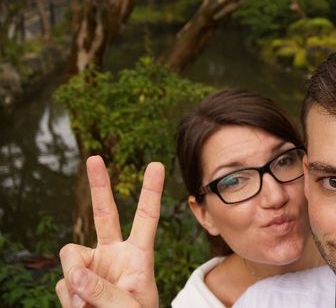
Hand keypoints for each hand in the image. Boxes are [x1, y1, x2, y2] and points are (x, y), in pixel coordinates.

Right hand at [55, 156, 163, 307]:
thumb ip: (106, 292)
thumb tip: (77, 276)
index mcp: (139, 256)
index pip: (146, 218)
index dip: (151, 192)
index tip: (156, 165)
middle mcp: (114, 254)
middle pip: (105, 214)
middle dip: (99, 186)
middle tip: (94, 158)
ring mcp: (92, 267)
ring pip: (71, 256)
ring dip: (74, 280)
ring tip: (88, 306)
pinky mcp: (74, 282)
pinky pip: (63, 284)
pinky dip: (69, 299)